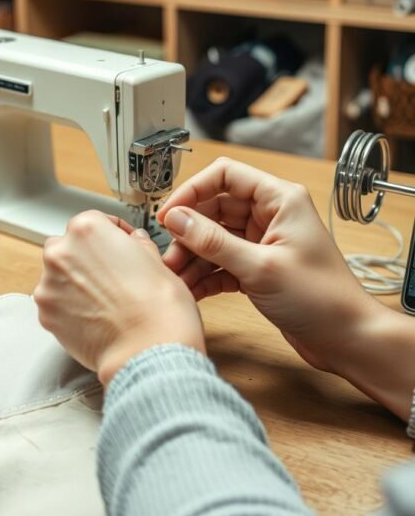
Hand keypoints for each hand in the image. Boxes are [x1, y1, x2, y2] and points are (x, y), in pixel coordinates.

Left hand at [34, 211, 205, 386]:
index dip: (114, 233)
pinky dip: (70, 307)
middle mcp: (60, 252)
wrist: (149, 350)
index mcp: (87, 228)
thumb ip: (137, 244)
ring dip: (76, 283)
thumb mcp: (157, 260)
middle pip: (69, 246)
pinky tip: (96, 317)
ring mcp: (48, 285)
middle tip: (113, 275)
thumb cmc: (159, 305)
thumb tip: (134, 242)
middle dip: (87, 257)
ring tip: (105, 301)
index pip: (96, 220)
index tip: (123, 244)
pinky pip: (56, 303)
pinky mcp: (46, 315)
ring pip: (59, 276)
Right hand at [157, 158, 377, 375]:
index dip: (193, 191)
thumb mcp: (260, 268)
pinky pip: (222, 261)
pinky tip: (191, 289)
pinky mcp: (259, 268)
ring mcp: (264, 241)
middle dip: (189, 230)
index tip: (169, 214)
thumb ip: (214, 242)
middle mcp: (271, 215)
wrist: (347, 339)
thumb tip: (176, 218)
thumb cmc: (321, 299)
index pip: (225, 176)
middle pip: (215, 208)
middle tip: (169, 254)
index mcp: (279, 199)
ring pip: (215, 237)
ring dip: (194, 255)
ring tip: (175, 276)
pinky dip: (206, 274)